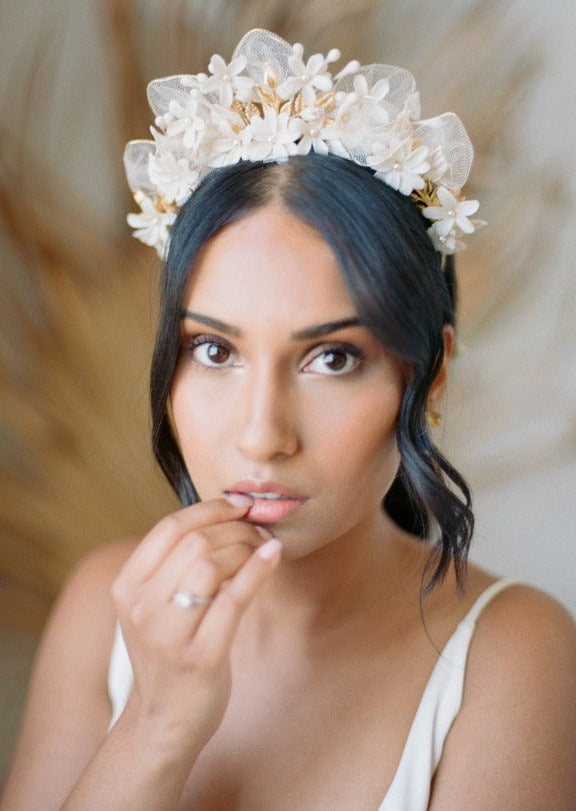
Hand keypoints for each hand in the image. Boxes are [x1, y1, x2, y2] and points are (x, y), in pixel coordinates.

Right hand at [111, 495, 280, 752]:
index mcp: (126, 587)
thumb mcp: (154, 606)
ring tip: (264, 547)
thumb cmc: (169, 653)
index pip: (169, 527)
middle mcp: (141, 608)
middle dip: (235, 527)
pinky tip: (273, 558)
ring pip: (213, 565)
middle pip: (195, 542)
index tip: (238, 504)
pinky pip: (235, 598)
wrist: (163, 721)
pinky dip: (258, 570)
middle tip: (258, 528)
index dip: (209, 509)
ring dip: (247, 548)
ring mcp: (169, 634)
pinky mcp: (201, 656)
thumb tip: (227, 514)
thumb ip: (175, 564)